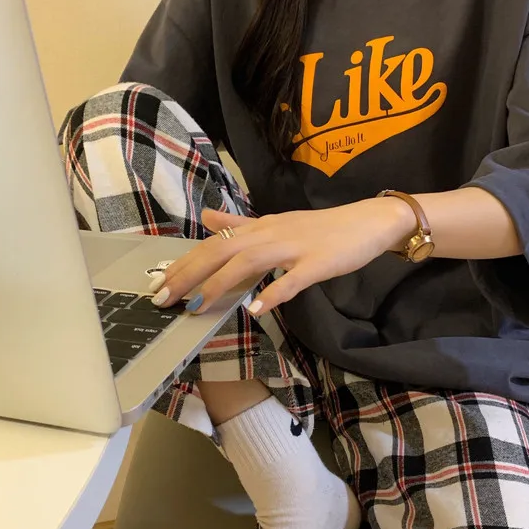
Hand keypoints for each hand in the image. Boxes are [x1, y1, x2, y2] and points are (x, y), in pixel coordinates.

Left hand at [150, 197, 415, 316]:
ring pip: (249, 261)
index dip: (185, 262)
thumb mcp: (277, 223)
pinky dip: (272, 294)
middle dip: (189, 274)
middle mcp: (272, 233)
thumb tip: (208, 217)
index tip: (159, 284)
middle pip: (222, 250)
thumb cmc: (323, 228)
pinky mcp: (318, 263)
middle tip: (163, 298)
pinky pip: (292, 279)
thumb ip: (242, 224)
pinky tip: (255, 310)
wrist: (369, 221)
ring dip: (220, 283)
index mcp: (261, 227)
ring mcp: (295, 247)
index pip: (214, 242)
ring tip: (197, 305)